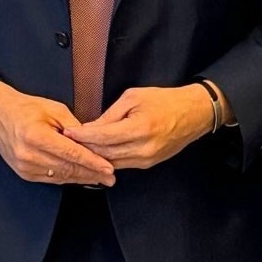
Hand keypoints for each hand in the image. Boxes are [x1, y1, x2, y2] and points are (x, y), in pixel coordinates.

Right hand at [0, 81, 114, 185]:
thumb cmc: (25, 108)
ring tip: (99, 178)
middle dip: (91, 174)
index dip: (92, 162)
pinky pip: (51, 179)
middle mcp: (28, 154)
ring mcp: (24, 166)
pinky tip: (79, 176)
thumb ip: (73, 127)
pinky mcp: (23, 173)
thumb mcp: (53, 109)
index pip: (71, 153)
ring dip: (81, 178)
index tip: (108, 168)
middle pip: (67, 168)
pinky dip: (67, 177)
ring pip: (61, 176)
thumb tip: (92, 142)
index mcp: (36, 136)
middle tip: (110, 177)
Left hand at [63, 84, 213, 169]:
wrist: (193, 114)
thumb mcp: (134, 97)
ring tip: (79, 146)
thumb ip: (111, 114)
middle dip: (85, 147)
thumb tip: (91, 127)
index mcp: (140, 128)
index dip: (83, 136)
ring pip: (112, 162)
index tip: (68, 132)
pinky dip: (108, 158)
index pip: (103, 137)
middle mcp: (143, 149)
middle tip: (68, 140)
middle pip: (105, 153)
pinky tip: (98, 151)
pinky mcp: (149, 164)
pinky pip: (122, 164)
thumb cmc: (165, 101)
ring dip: (94, 155)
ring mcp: (147, 159)